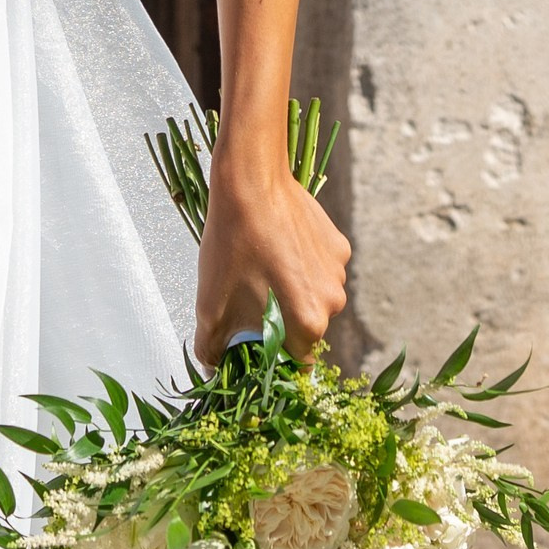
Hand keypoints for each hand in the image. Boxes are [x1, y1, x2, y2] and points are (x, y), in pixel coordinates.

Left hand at [193, 143, 349, 366]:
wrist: (250, 180)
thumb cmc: (231, 244)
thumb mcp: (210, 305)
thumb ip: (211, 349)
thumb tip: (213, 368)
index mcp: (308, 324)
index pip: (296, 361)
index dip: (273, 354)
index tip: (254, 337)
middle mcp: (333, 302)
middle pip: (306, 328)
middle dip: (282, 320)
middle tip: (251, 294)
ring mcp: (338, 271)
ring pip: (314, 296)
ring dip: (293, 290)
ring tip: (263, 264)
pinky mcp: (338, 244)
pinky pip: (320, 268)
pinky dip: (303, 264)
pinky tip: (278, 244)